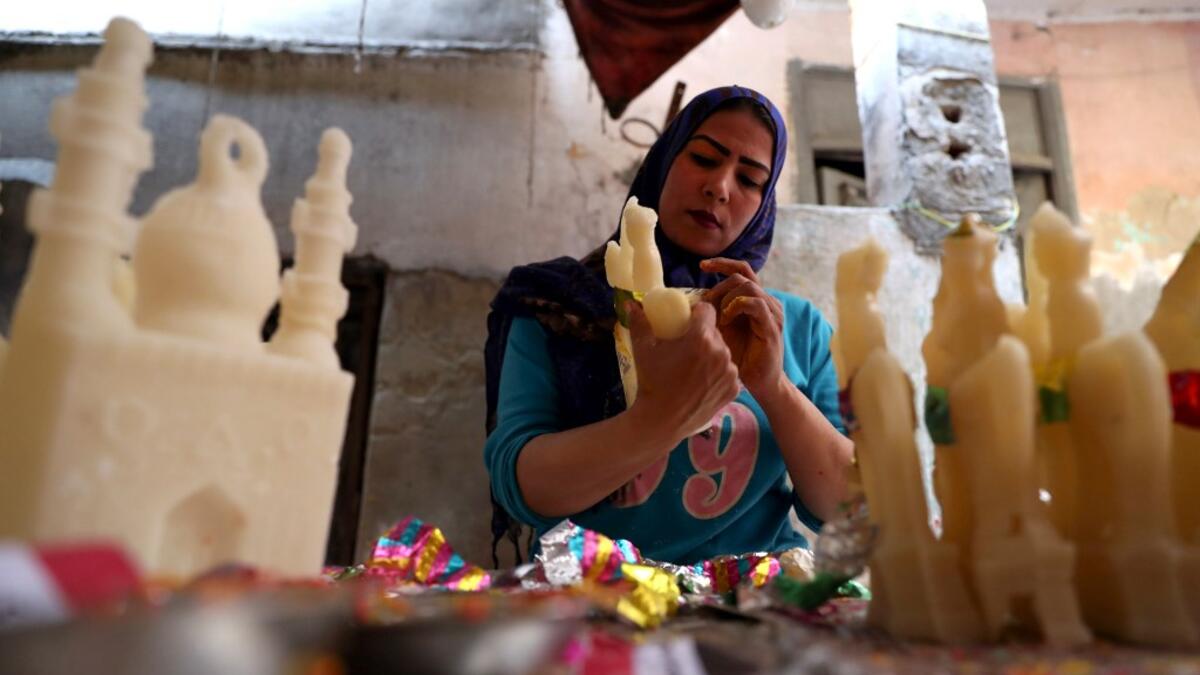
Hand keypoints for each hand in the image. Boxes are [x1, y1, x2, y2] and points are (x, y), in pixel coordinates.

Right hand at [627, 300, 740, 441]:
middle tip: (687, 347)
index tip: (688, 321)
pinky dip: (718, 374)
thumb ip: (640, 323)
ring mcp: (731, 372)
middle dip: (703, 335)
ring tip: (695, 367)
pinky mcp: (734, 389)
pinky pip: (728, 372)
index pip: (707, 310)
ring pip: (723, 352)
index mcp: (701, 338)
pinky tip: (704, 382)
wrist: (661, 421)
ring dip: (712, 355)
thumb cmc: (652, 382)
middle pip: (715, 332)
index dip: (697, 312)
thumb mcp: (643, 350)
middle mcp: (721, 352)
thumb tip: (631, 303)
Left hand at [701, 258, 785, 404]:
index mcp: (755, 300)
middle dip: (719, 285)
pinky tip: (726, 320)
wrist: (760, 382)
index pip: (742, 270)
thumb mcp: (720, 330)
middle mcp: (767, 302)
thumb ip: (711, 314)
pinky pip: (755, 304)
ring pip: (749, 286)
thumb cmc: (739, 357)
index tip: (701, 266)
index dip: (722, 264)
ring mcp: (772, 313)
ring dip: (727, 296)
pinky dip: (737, 306)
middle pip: (742, 275)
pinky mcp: (772, 326)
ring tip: (717, 315)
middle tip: (705, 303)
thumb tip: (686, 304)